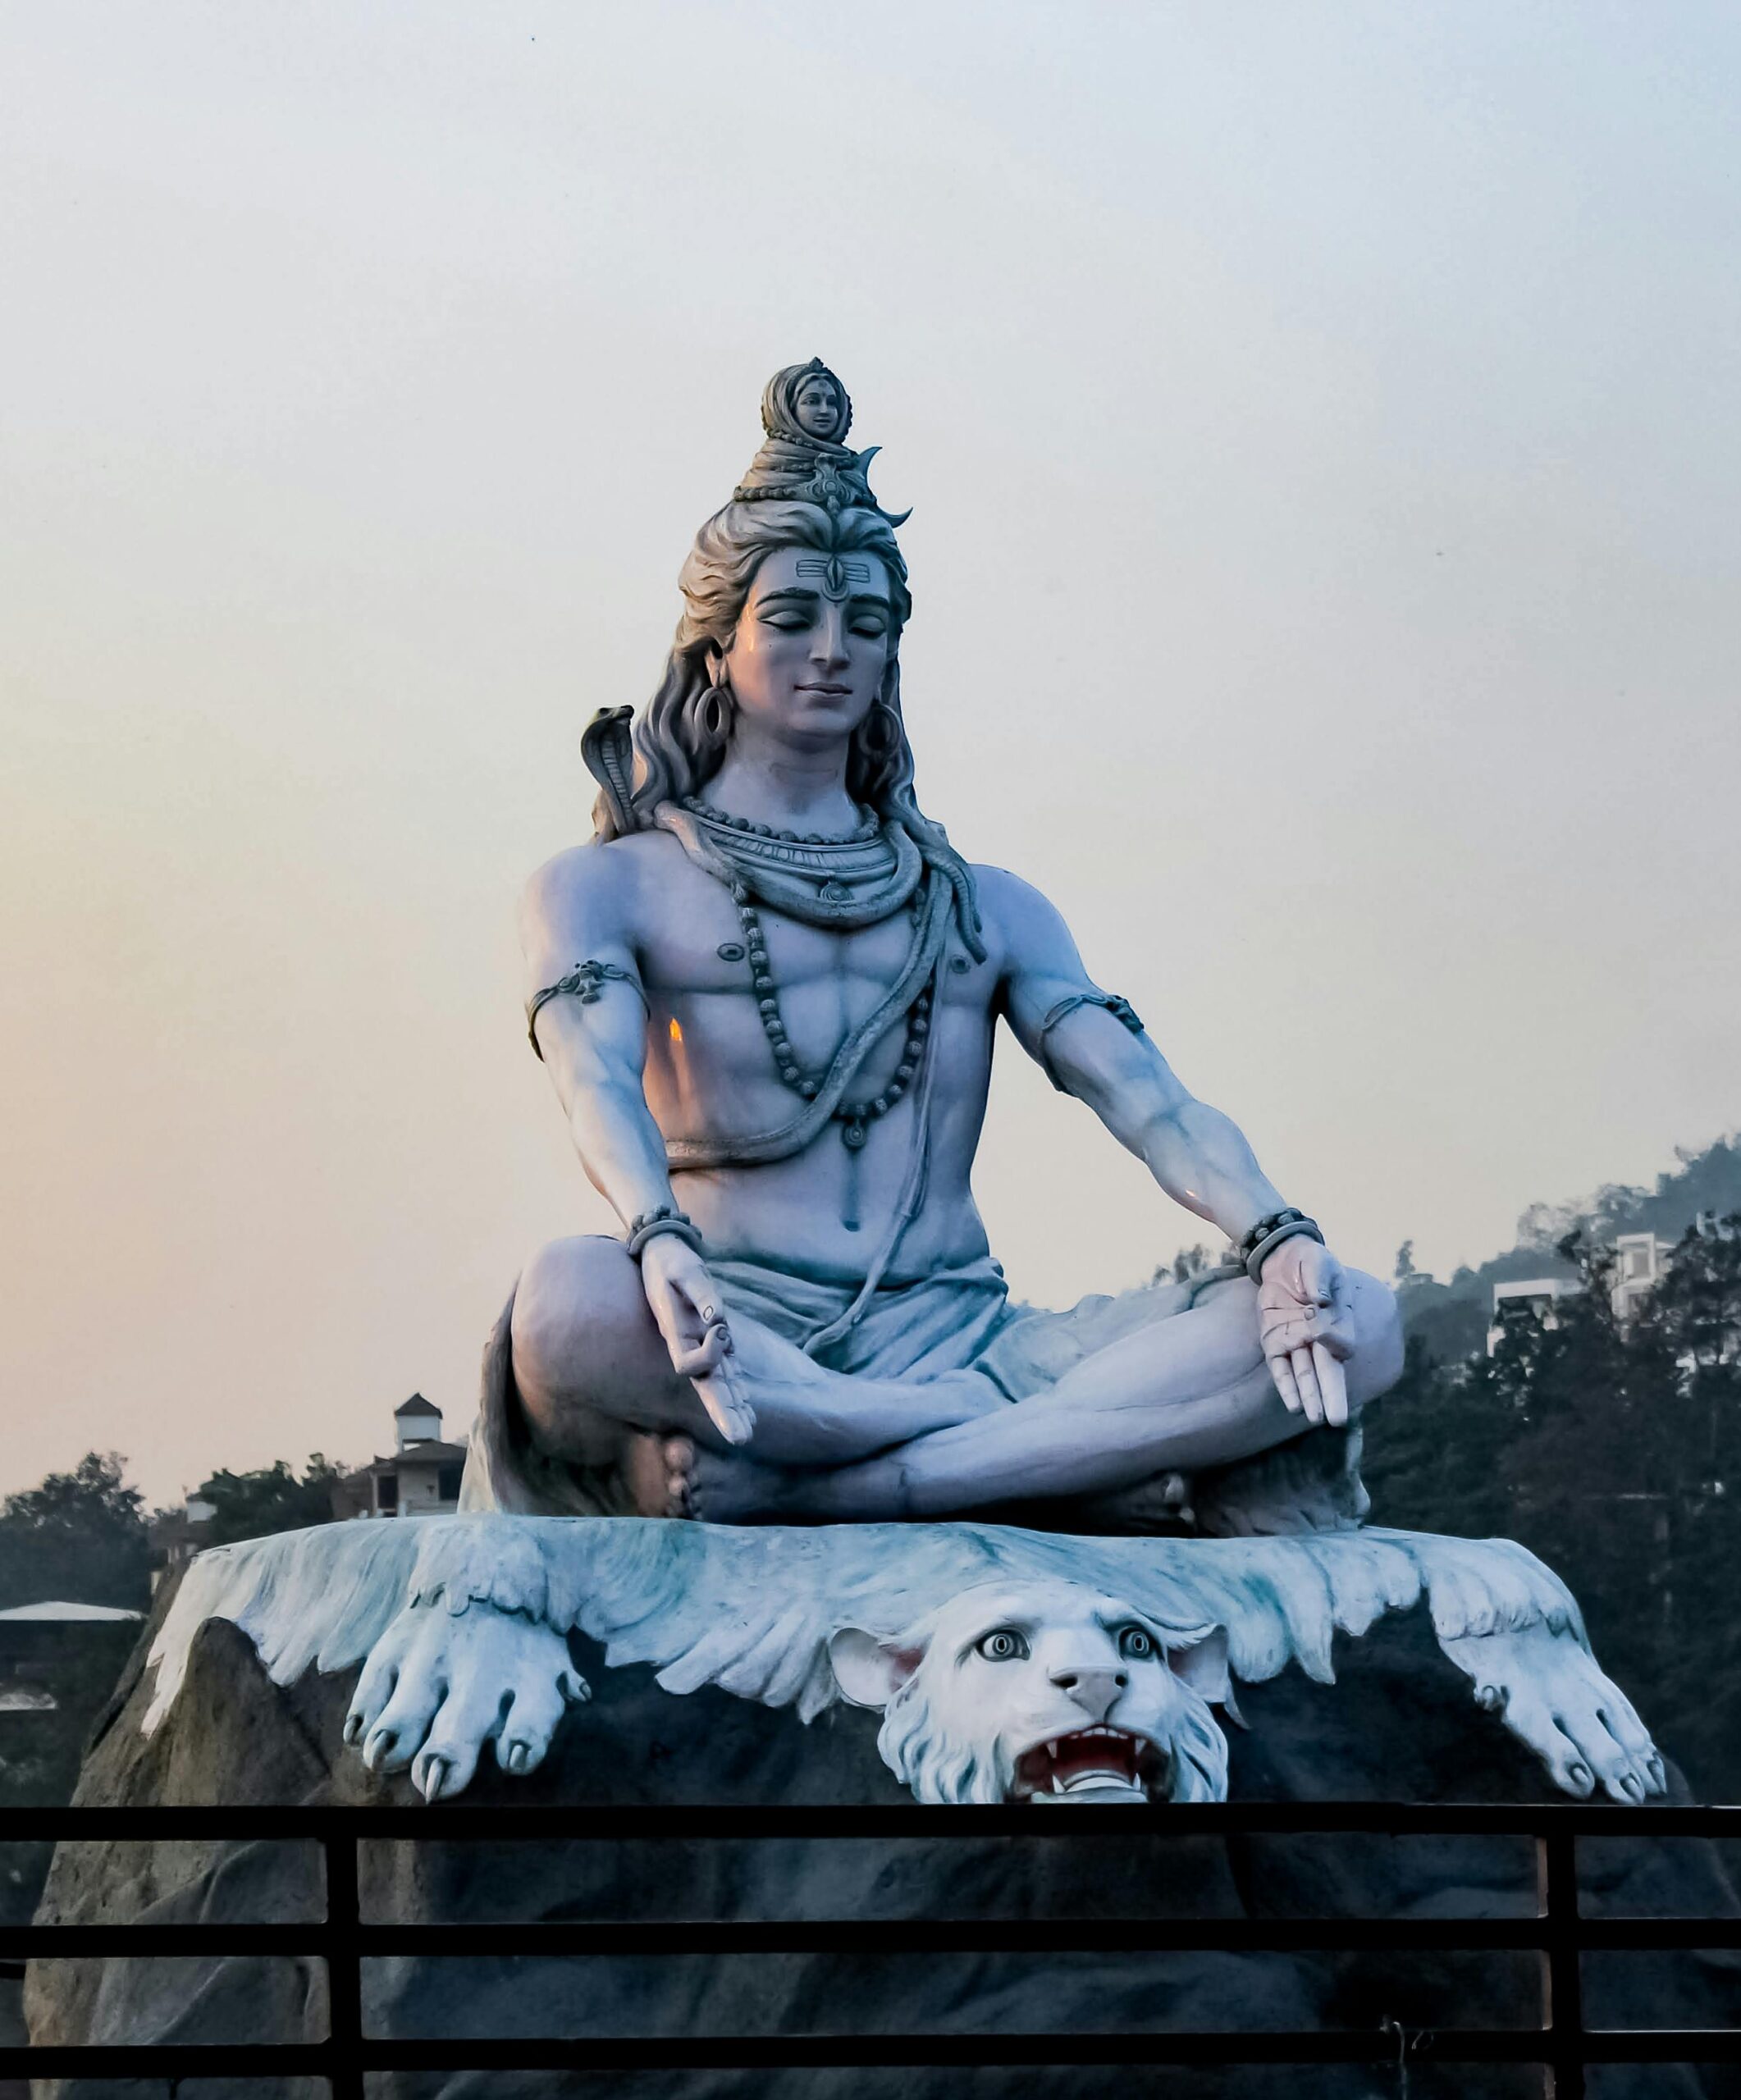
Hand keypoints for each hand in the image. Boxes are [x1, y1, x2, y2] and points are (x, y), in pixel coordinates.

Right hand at [638, 1235, 755, 1446]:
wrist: (662, 1254)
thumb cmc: (672, 1261)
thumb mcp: (685, 1270)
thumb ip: (703, 1293)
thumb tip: (720, 1318)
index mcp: (675, 1333)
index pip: (689, 1365)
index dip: (710, 1353)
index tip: (721, 1326)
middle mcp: (686, 1345)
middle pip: (705, 1387)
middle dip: (725, 1412)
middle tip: (743, 1439)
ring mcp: (698, 1344)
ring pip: (718, 1383)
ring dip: (733, 1408)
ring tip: (748, 1432)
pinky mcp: (710, 1338)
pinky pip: (725, 1368)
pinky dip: (736, 1386)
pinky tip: (747, 1404)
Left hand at [1257, 1236, 1356, 1427]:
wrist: (1284, 1259)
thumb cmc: (1309, 1261)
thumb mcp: (1317, 1262)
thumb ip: (1319, 1279)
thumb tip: (1319, 1301)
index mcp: (1338, 1320)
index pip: (1340, 1343)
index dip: (1334, 1343)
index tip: (1322, 1334)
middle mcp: (1319, 1337)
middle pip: (1327, 1371)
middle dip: (1332, 1395)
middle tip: (1338, 1420)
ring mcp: (1296, 1341)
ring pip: (1304, 1375)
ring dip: (1310, 1396)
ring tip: (1315, 1419)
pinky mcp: (1274, 1341)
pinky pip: (1280, 1367)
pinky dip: (1286, 1385)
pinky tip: (1293, 1405)